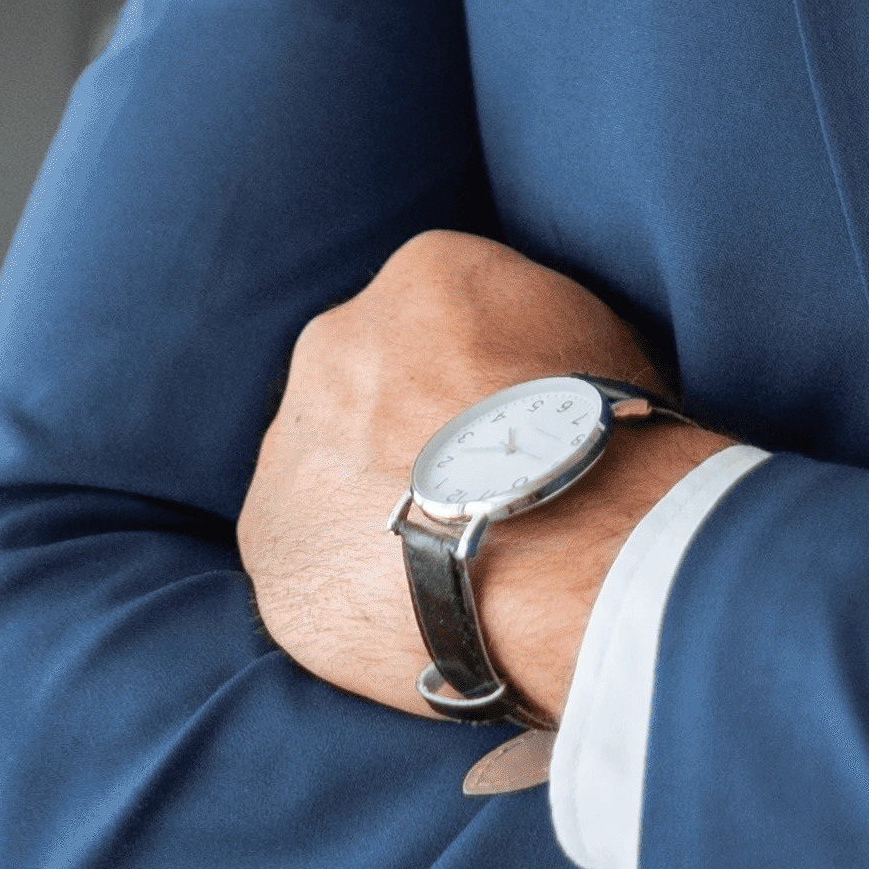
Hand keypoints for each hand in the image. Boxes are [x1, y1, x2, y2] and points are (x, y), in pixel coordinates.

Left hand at [239, 230, 727, 720]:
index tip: (500, 415)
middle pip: (360, 377)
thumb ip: (522, 326)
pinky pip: (301, 548)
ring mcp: (292, 443)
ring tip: (439, 547)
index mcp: (419, 275)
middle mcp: (333, 341)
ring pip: (321, 463)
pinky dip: (341, 570)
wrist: (564, 549)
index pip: (431, 307)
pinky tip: (403, 594)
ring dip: (363, 496)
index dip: (469, 368)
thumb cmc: (599, 439)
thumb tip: (513, 354)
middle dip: (399, 423)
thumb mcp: (591, 331)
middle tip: (465, 481)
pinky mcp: (269, 540)